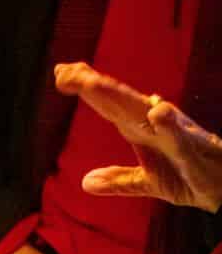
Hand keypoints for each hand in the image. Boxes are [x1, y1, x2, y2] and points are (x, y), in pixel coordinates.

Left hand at [55, 60, 221, 212]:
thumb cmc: (188, 175)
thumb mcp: (147, 182)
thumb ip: (118, 181)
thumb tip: (86, 182)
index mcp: (142, 128)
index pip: (110, 104)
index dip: (87, 87)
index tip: (60, 73)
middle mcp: (155, 122)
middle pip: (118, 100)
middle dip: (92, 85)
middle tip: (64, 71)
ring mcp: (174, 133)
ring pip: (142, 111)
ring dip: (118, 96)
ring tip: (92, 84)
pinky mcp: (193, 149)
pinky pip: (180, 136)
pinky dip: (169, 124)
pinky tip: (157, 111)